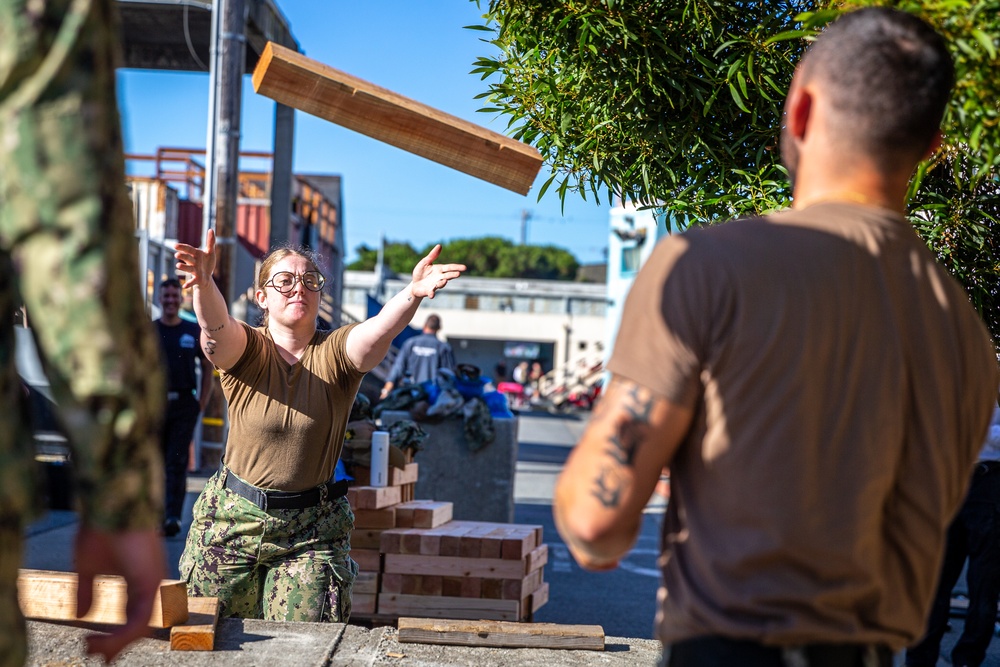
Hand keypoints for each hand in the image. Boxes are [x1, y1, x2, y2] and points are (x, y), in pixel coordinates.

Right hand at [75, 527, 166, 661]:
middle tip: (94, 653)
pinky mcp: (151, 582)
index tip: (91, 644)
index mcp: (140, 580)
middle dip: (117, 645)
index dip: (116, 635)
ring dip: (116, 643)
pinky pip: (141, 619)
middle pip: (140, 626)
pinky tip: (102, 640)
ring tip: (93, 649)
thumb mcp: (88, 565)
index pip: (134, 617)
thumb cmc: (102, 528)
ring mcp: (154, 583)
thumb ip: (87, 591)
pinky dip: (121, 635)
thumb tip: (81, 617)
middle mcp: (151, 584)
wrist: (111, 504)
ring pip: (141, 627)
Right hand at [174, 228, 217, 288]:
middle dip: (183, 256)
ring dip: (183, 268)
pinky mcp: (197, 279)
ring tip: (177, 266)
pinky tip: (184, 287)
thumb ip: (210, 241)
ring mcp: (194, 271)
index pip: (188, 249)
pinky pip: (192, 282)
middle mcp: (193, 262)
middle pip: (187, 258)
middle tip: (176, 255)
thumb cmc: (207, 262)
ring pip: (188, 269)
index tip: (175, 245)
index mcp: (196, 254)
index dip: (182, 248)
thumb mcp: (210, 252)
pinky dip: (188, 284)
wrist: (207, 276)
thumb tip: (211, 229)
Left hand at [409, 244, 465, 299]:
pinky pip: (431, 292)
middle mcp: (439, 278)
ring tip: (444, 281)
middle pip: (448, 276)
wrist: (415, 284)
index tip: (464, 267)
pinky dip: (432, 294)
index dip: (457, 267)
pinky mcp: (429, 291)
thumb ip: (432, 255)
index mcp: (439, 269)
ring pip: (441, 284)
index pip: (449, 267)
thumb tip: (440, 245)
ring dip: (442, 283)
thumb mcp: (425, 262)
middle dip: (453, 275)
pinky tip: (432, 295)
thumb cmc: (421, 272)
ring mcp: (435, 285)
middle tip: (458, 274)